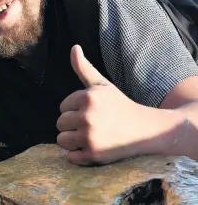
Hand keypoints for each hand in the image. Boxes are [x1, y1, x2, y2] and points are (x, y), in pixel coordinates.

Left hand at [56, 45, 151, 164]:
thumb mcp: (103, 85)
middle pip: (60, 123)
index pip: (62, 107)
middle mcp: (87, 116)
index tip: (92, 112)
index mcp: (88, 97)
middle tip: (92, 125)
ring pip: (61, 140)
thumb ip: (84, 68)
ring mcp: (90, 137)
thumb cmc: (120, 106)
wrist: (144, 129)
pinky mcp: (93, 155)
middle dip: (72, 125)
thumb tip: (73, 47)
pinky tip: (93, 148)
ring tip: (90, 137)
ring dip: (72, 141)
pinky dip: (78, 155)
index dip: (75, 110)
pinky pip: (70, 157)